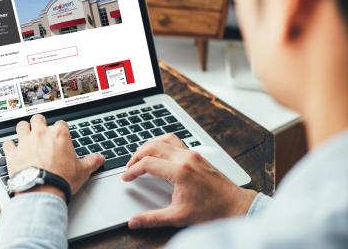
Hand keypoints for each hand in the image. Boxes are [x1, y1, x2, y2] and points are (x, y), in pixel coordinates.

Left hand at [4, 114, 104, 197]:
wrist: (42, 192)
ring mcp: (25, 143)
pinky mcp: (12, 154)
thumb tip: (100, 158)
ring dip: (24, 130)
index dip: (60, 130)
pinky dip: (9, 146)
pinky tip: (12, 150)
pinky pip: (7, 144)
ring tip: (26, 135)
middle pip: (38, 119)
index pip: (60, 124)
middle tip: (42, 131)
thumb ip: (92, 162)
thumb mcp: (82, 171)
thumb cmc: (61, 180)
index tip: (60, 137)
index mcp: (59, 135)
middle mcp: (41, 134)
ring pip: (21, 126)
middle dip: (40, 123)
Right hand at [122, 133, 256, 228]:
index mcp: (179, 172)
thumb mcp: (178, 217)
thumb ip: (152, 219)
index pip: (148, 164)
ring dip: (149, 145)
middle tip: (129, 166)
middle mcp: (186, 158)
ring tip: (141, 155)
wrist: (235, 206)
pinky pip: (175, 141)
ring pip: (164, 140)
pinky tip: (160, 152)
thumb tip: (134, 222)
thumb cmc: (211, 211)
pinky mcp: (197, 155)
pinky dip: (162, 143)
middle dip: (137, 155)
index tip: (126, 178)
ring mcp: (193, 154)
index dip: (133, 170)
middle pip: (153, 147)